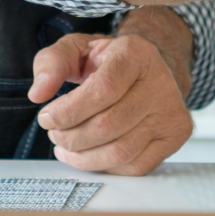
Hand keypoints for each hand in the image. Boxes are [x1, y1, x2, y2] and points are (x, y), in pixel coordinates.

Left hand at [28, 32, 191, 173]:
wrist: (146, 69)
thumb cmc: (108, 61)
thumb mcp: (76, 49)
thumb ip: (51, 62)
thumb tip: (38, 93)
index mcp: (136, 54)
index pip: (103, 90)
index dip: (69, 111)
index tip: (47, 117)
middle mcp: (160, 82)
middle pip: (108, 125)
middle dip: (71, 136)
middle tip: (55, 133)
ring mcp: (172, 110)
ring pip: (121, 151)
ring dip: (83, 157)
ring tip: (66, 146)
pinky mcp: (176, 135)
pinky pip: (136, 165)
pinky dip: (105, 166)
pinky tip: (89, 155)